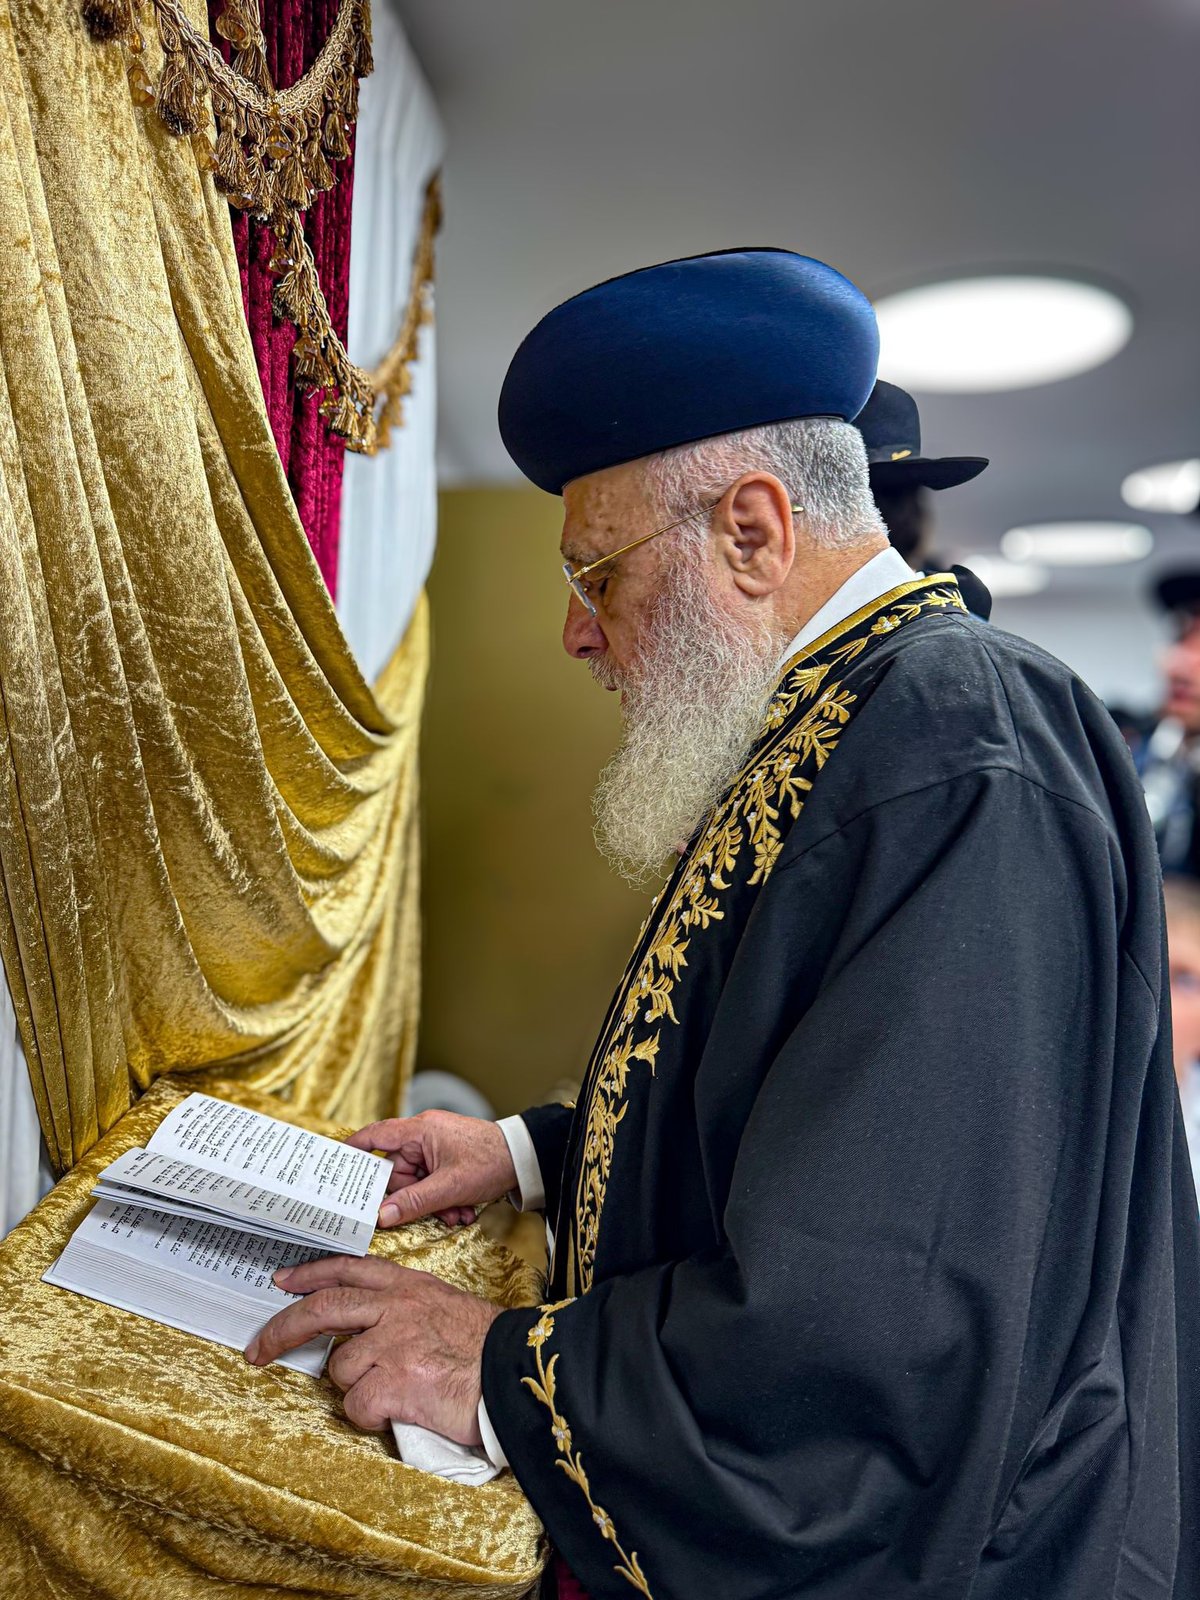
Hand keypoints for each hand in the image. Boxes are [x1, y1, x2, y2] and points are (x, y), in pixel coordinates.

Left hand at [245, 1256, 500, 1443]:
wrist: (515, 1374)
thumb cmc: (485, 1349)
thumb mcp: (443, 1308)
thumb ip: (403, 1310)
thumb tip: (363, 1331)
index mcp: (408, 1286)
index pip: (347, 1269)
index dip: (310, 1274)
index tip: (283, 1281)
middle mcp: (395, 1307)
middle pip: (322, 1309)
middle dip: (282, 1329)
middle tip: (259, 1349)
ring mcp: (392, 1342)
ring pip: (342, 1369)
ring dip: (360, 1388)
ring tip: (398, 1391)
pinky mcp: (393, 1381)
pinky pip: (357, 1405)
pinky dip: (372, 1416)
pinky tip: (400, 1411)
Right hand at [346, 1111, 517, 1227]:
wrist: (526, 1159)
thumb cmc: (491, 1161)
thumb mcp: (449, 1187)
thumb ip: (413, 1202)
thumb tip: (381, 1216)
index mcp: (419, 1131)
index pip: (375, 1135)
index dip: (353, 1150)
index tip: (336, 1167)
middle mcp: (424, 1136)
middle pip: (397, 1172)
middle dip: (412, 1199)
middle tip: (429, 1215)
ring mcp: (436, 1148)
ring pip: (417, 1183)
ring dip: (432, 1204)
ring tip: (455, 1215)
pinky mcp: (447, 1160)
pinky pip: (432, 1183)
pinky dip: (443, 1200)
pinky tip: (461, 1211)